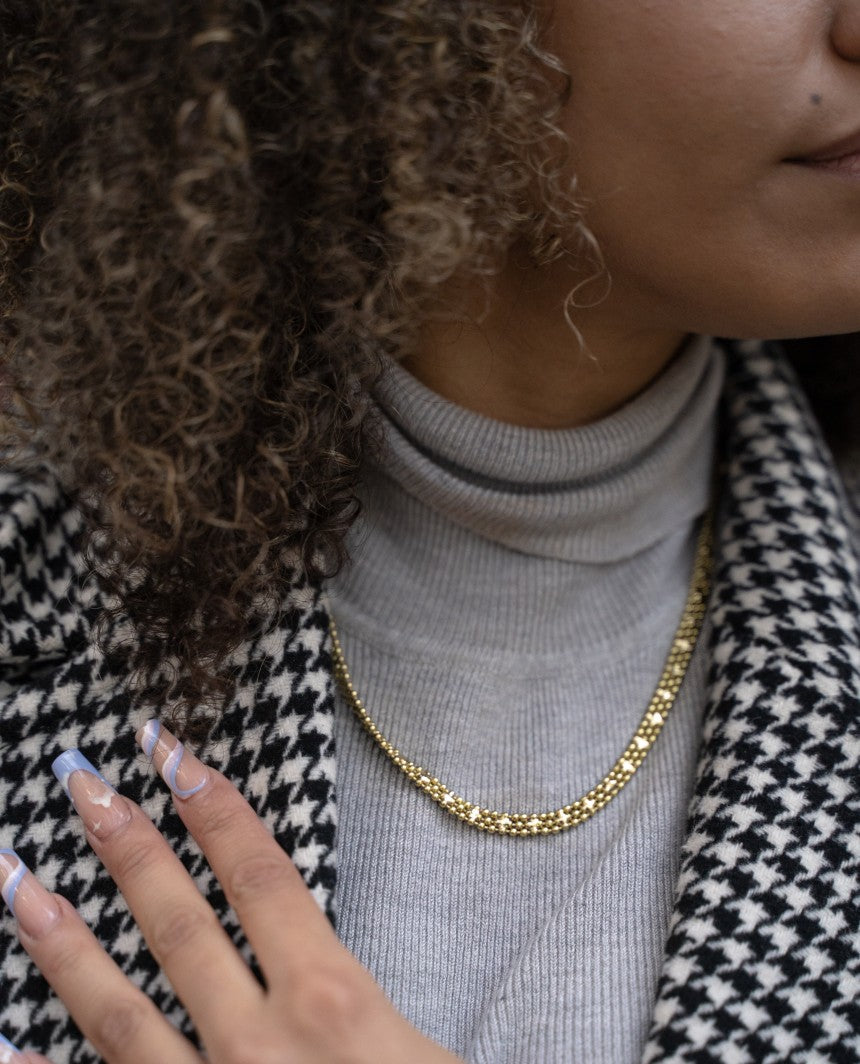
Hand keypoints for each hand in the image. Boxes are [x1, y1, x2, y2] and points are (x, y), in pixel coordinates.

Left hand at [0, 722, 462, 1062]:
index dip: (215, 808)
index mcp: (332, 1004)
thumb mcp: (421, 1055)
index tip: (171, 749)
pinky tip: (3, 1045)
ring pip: (118, 1013)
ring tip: (12, 880)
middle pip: (179, 923)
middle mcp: (259, 1043)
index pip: (261, 876)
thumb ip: (360, 1003)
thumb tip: (316, 960)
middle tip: (77, 778)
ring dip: (60, 943)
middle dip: (125, 845)